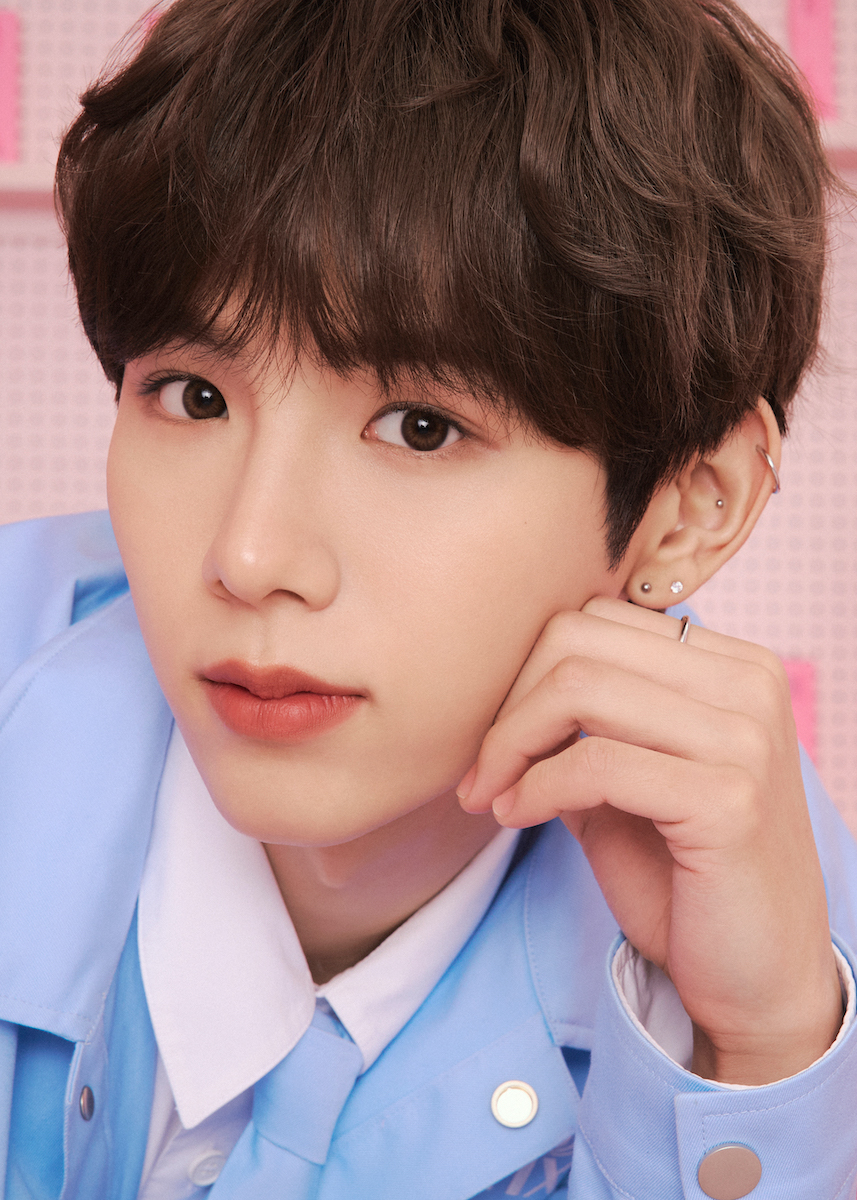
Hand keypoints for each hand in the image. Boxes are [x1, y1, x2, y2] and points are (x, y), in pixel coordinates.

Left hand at [458, 597, 843, 1083]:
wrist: (759, 980)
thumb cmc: (686, 879)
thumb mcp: (627, 780)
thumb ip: (583, 722)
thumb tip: (500, 684)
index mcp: (731, 665)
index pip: (595, 618)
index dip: (525, 673)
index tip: (496, 737)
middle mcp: (749, 683)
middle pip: (578, 640)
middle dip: (507, 704)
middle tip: (481, 771)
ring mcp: (745, 737)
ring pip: (580, 688)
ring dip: (510, 745)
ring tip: (493, 795)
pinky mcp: (729, 798)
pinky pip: (595, 763)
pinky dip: (536, 787)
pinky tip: (517, 817)